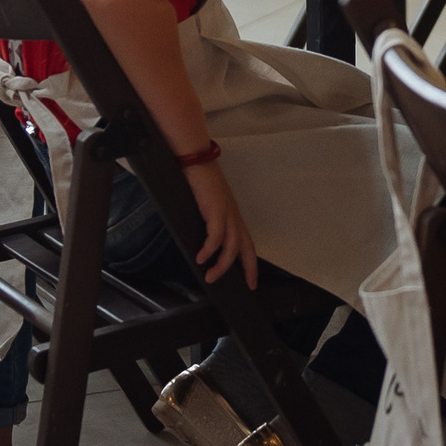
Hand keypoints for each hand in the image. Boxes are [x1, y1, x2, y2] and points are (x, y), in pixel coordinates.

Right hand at [183, 159, 258, 288]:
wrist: (194, 160)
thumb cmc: (197, 181)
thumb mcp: (205, 205)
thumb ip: (206, 221)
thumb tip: (199, 240)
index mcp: (232, 215)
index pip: (247, 243)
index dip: (250, 262)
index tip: (251, 280)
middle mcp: (233, 216)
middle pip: (247, 248)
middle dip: (250, 269)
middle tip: (249, 286)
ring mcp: (226, 213)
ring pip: (232, 247)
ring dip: (222, 265)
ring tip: (210, 277)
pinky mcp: (216, 210)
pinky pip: (216, 237)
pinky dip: (209, 250)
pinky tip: (202, 258)